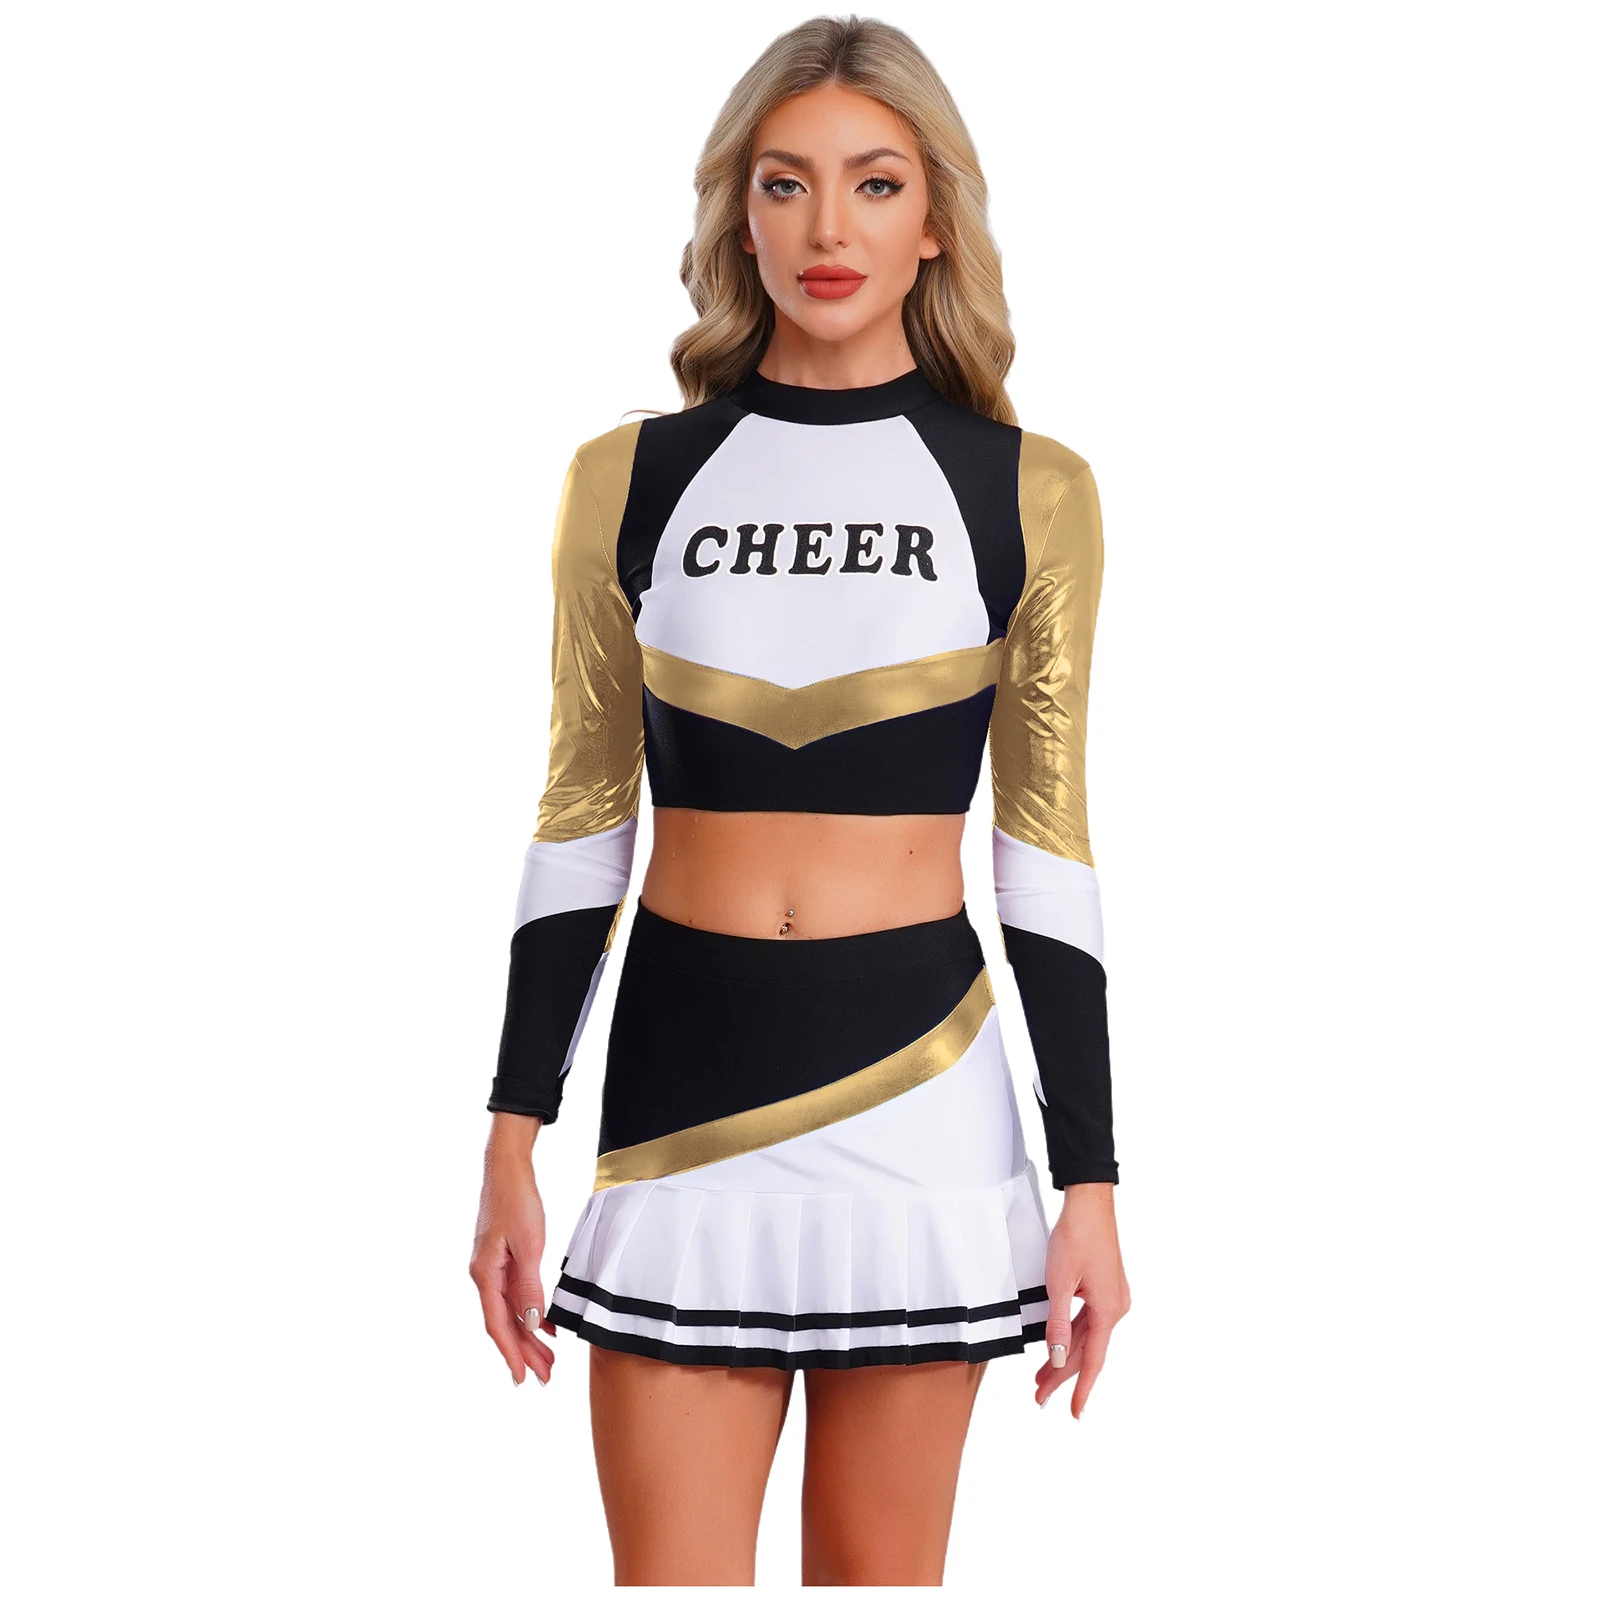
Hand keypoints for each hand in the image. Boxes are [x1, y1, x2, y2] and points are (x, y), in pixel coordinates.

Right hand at [469, 1113, 554, 1385]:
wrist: (508, 1169)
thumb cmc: (517, 1201)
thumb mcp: (528, 1245)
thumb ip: (528, 1286)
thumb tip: (530, 1323)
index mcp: (485, 1274)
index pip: (498, 1324)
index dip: (511, 1353)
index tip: (523, 1378)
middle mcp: (484, 1275)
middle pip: (504, 1323)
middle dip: (525, 1352)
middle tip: (545, 1376)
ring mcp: (492, 1268)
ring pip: (510, 1312)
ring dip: (528, 1336)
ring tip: (548, 1359)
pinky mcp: (502, 1260)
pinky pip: (515, 1295)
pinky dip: (530, 1313)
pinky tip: (545, 1326)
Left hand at [1034, 1182, 1129, 1415]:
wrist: (1089, 1203)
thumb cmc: (1075, 1237)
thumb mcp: (1058, 1283)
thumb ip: (1058, 1324)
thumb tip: (1057, 1358)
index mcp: (1108, 1310)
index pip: (1092, 1360)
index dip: (1081, 1389)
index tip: (1074, 1414)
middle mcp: (1115, 1307)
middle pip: (1087, 1350)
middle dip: (1062, 1375)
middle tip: (1038, 1396)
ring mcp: (1112, 1297)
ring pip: (1086, 1336)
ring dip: (1064, 1355)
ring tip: (1041, 1377)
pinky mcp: (1106, 1287)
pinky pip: (1089, 1320)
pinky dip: (1072, 1335)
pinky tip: (1059, 1345)